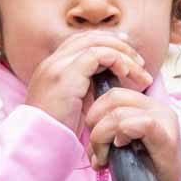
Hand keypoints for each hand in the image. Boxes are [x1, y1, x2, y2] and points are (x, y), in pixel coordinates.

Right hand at [25, 31, 151, 133]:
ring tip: (140, 70)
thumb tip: (114, 76)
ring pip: (97, 42)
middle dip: (119, 45)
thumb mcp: (76, 103)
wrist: (40, 143)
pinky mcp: (65, 74)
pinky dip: (117, 60)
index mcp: (53, 66)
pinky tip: (126, 74)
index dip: (107, 42)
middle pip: (91, 37)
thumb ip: (89, 85)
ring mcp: (57, 65)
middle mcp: (53, 61)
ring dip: (123, 54)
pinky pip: (98, 54)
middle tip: (139, 61)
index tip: (128, 53)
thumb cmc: (60, 130)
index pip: (82, 41)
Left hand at [86, 89, 180, 180]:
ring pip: (119, 113)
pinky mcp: (167, 138)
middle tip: (97, 150)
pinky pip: (141, 124)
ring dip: (102, 137)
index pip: (114, 94)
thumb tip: (86, 126)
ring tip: (104, 159)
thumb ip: (109, 129)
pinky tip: (121, 148)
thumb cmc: (142, 170)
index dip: (95, 111)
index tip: (93, 138)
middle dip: (94, 123)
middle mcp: (158, 107)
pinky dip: (123, 135)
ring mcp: (164, 121)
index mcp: (147, 106)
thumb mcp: (122, 143)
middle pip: (113, 97)